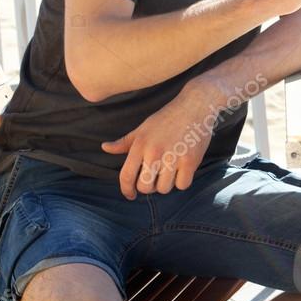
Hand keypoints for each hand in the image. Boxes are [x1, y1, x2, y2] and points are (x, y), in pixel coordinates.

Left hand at [101, 80, 215, 198]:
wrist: (195, 106)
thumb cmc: (167, 117)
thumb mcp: (143, 128)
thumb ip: (124, 142)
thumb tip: (105, 147)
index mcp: (140, 145)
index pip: (126, 176)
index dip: (126, 190)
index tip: (130, 194)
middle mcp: (154, 152)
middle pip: (145, 187)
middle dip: (149, 187)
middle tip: (155, 178)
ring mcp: (173, 157)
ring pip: (164, 188)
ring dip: (166, 184)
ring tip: (169, 172)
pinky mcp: (190, 161)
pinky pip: (182, 185)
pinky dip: (181, 182)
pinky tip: (182, 171)